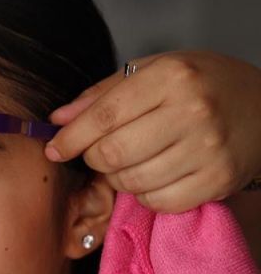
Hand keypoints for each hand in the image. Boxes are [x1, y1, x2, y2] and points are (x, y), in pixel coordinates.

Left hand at [44, 51, 260, 212]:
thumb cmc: (203, 85)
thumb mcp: (155, 71)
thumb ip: (103, 94)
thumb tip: (58, 120)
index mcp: (171, 77)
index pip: (103, 116)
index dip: (71, 138)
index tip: (54, 148)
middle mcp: (192, 111)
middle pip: (112, 153)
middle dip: (94, 159)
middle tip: (100, 153)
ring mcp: (208, 149)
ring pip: (132, 181)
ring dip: (119, 178)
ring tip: (133, 160)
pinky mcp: (218, 180)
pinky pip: (159, 202)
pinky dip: (146, 194)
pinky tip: (156, 175)